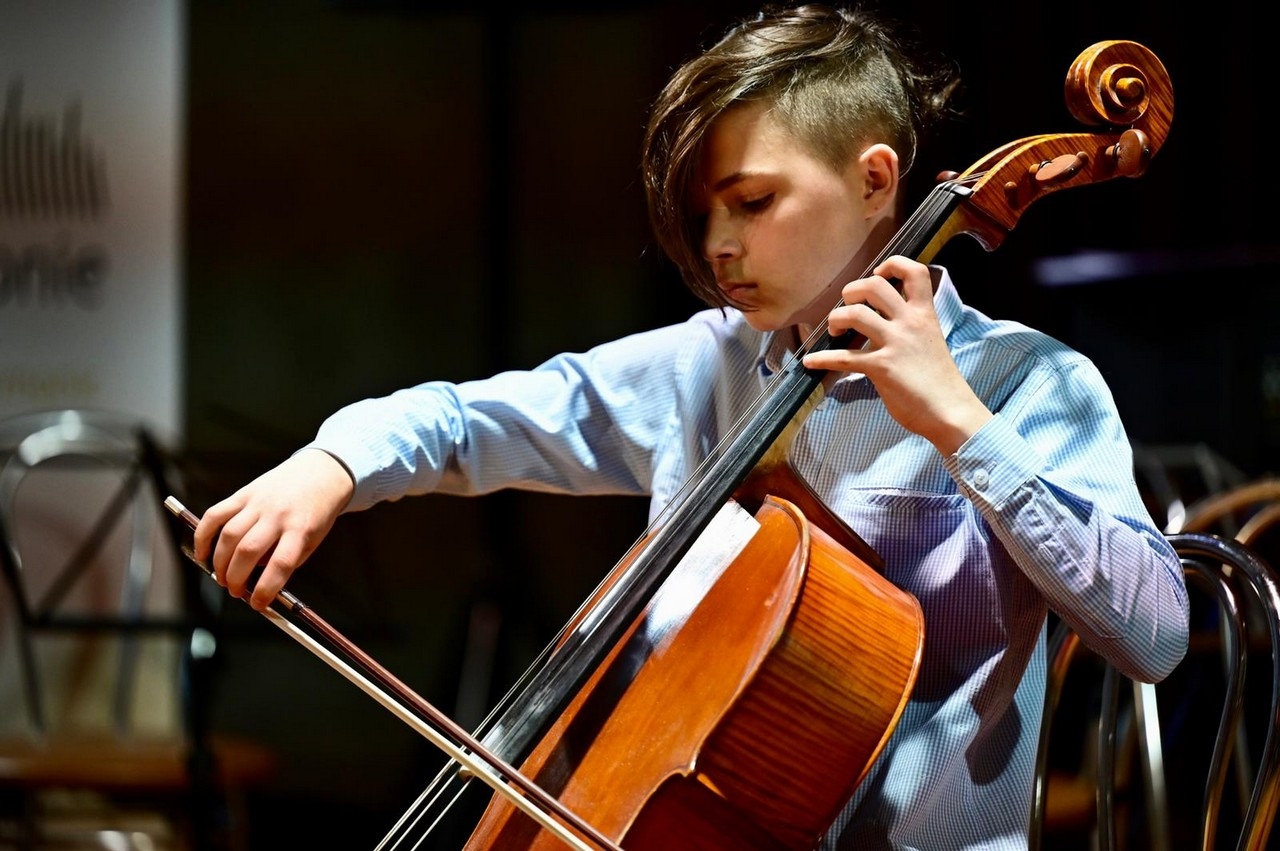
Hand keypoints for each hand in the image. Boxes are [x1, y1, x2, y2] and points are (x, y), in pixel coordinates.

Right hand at [193, 448, 354, 610]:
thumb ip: (288, 560)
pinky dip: (203, 535)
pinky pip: (216, 514)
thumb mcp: (313, 539)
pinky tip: (202, 553)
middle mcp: (278, 514)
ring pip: (229, 535)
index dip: (266, 589)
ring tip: (222, 577)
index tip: (257, 604)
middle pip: (248, 551)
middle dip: (236, 578)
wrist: (320, 472)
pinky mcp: (244, 493)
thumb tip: (258, 583)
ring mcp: (258, 502)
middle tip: (235, 591)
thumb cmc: (316, 512)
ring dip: (219, 562)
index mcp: (301, 528)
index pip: (281, 564)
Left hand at [801, 255, 991, 454]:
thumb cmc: (940, 381)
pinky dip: (823, 358)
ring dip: (836, 319)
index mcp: (925, 315)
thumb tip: (880, 323)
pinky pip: (844, 357)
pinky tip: (811, 362)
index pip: (914, 271)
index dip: (892, 264)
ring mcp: (896, 344)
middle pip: (874, 286)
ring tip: (834, 332)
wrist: (951, 411)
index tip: (878, 273)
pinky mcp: (882, 367)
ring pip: (855, 314)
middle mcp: (910, 323)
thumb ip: (909, 327)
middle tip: (847, 307)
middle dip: (852, 291)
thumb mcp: (930, 341)